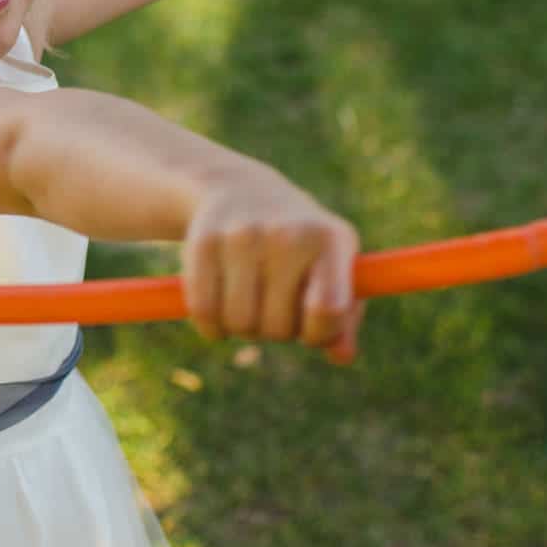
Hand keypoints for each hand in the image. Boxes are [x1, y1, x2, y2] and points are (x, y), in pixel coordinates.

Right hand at [182, 163, 363, 364]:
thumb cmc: (297, 243)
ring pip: (240, 323)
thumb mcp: (329, 266)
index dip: (319, 333)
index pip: (328, 310)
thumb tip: (342, 357)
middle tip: (274, 307)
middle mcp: (289, 233)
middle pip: (280, 326)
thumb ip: (342, 315)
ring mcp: (244, 235)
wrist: (239, 189)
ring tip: (249, 305)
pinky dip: (211, 327)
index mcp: (331, 239)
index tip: (310, 328)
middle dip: (276, 330)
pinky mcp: (204, 242)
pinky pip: (204, 312)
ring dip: (243, 329)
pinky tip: (219, 312)